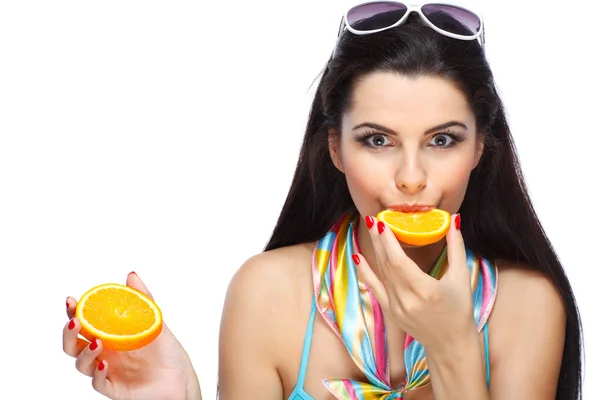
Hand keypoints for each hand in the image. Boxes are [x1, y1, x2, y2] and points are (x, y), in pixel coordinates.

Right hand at [63, 272, 201, 399]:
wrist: (180, 376)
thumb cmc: (166, 350)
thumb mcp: (154, 320)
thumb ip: (141, 298)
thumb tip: (131, 275)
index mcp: (109, 336)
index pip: (84, 323)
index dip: (73, 312)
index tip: (71, 300)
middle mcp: (104, 353)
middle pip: (73, 345)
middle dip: (69, 333)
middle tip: (75, 322)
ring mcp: (107, 371)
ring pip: (82, 364)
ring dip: (84, 352)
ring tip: (97, 341)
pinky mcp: (114, 388)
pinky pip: (99, 383)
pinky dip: (98, 374)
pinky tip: (104, 364)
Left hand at [354, 214, 476, 353]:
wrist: (451, 345)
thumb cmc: (460, 311)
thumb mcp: (462, 278)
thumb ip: (456, 247)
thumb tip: (454, 220)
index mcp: (425, 290)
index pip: (399, 262)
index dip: (388, 242)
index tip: (382, 223)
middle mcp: (406, 300)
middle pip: (387, 264)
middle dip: (378, 239)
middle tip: (372, 218)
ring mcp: (395, 307)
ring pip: (381, 273)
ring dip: (375, 250)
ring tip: (370, 229)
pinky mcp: (390, 312)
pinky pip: (374, 288)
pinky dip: (365, 272)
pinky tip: (358, 257)